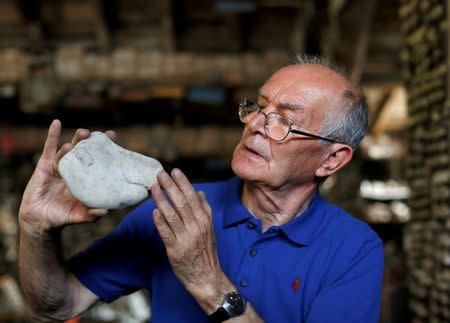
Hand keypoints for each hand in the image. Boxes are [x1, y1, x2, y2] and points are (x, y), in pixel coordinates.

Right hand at [19, 120, 114, 232]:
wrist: (39, 221)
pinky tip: (56, 123)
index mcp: (85, 178)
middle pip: (84, 151)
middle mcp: (75, 170)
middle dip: (92, 141)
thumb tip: (105, 212)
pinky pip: (49, 148)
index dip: (105, 149)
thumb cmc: (62, 217)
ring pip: (69, 149)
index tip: (113, 138)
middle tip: (100, 135)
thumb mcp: (79, 216)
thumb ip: (91, 215)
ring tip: (84, 134)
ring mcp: (60, 167)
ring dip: (76, 140)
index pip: (97, 160)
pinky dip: (52, 135)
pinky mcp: (45, 166)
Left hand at [151, 169, 226, 308]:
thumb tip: (200, 192)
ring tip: (154, 187)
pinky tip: (154, 211)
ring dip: (162, 199)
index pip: (193, 197)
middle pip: (182, 202)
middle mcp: (196, 227)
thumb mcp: (210, 229)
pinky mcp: (175, 250)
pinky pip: (166, 233)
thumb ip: (205, 210)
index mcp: (204, 220)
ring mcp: (186, 238)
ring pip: (172, 215)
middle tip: (160, 174)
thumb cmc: (206, 252)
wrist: (206, 277)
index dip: (183, 183)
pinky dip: (160, 221)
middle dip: (170, 186)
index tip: (175, 171)